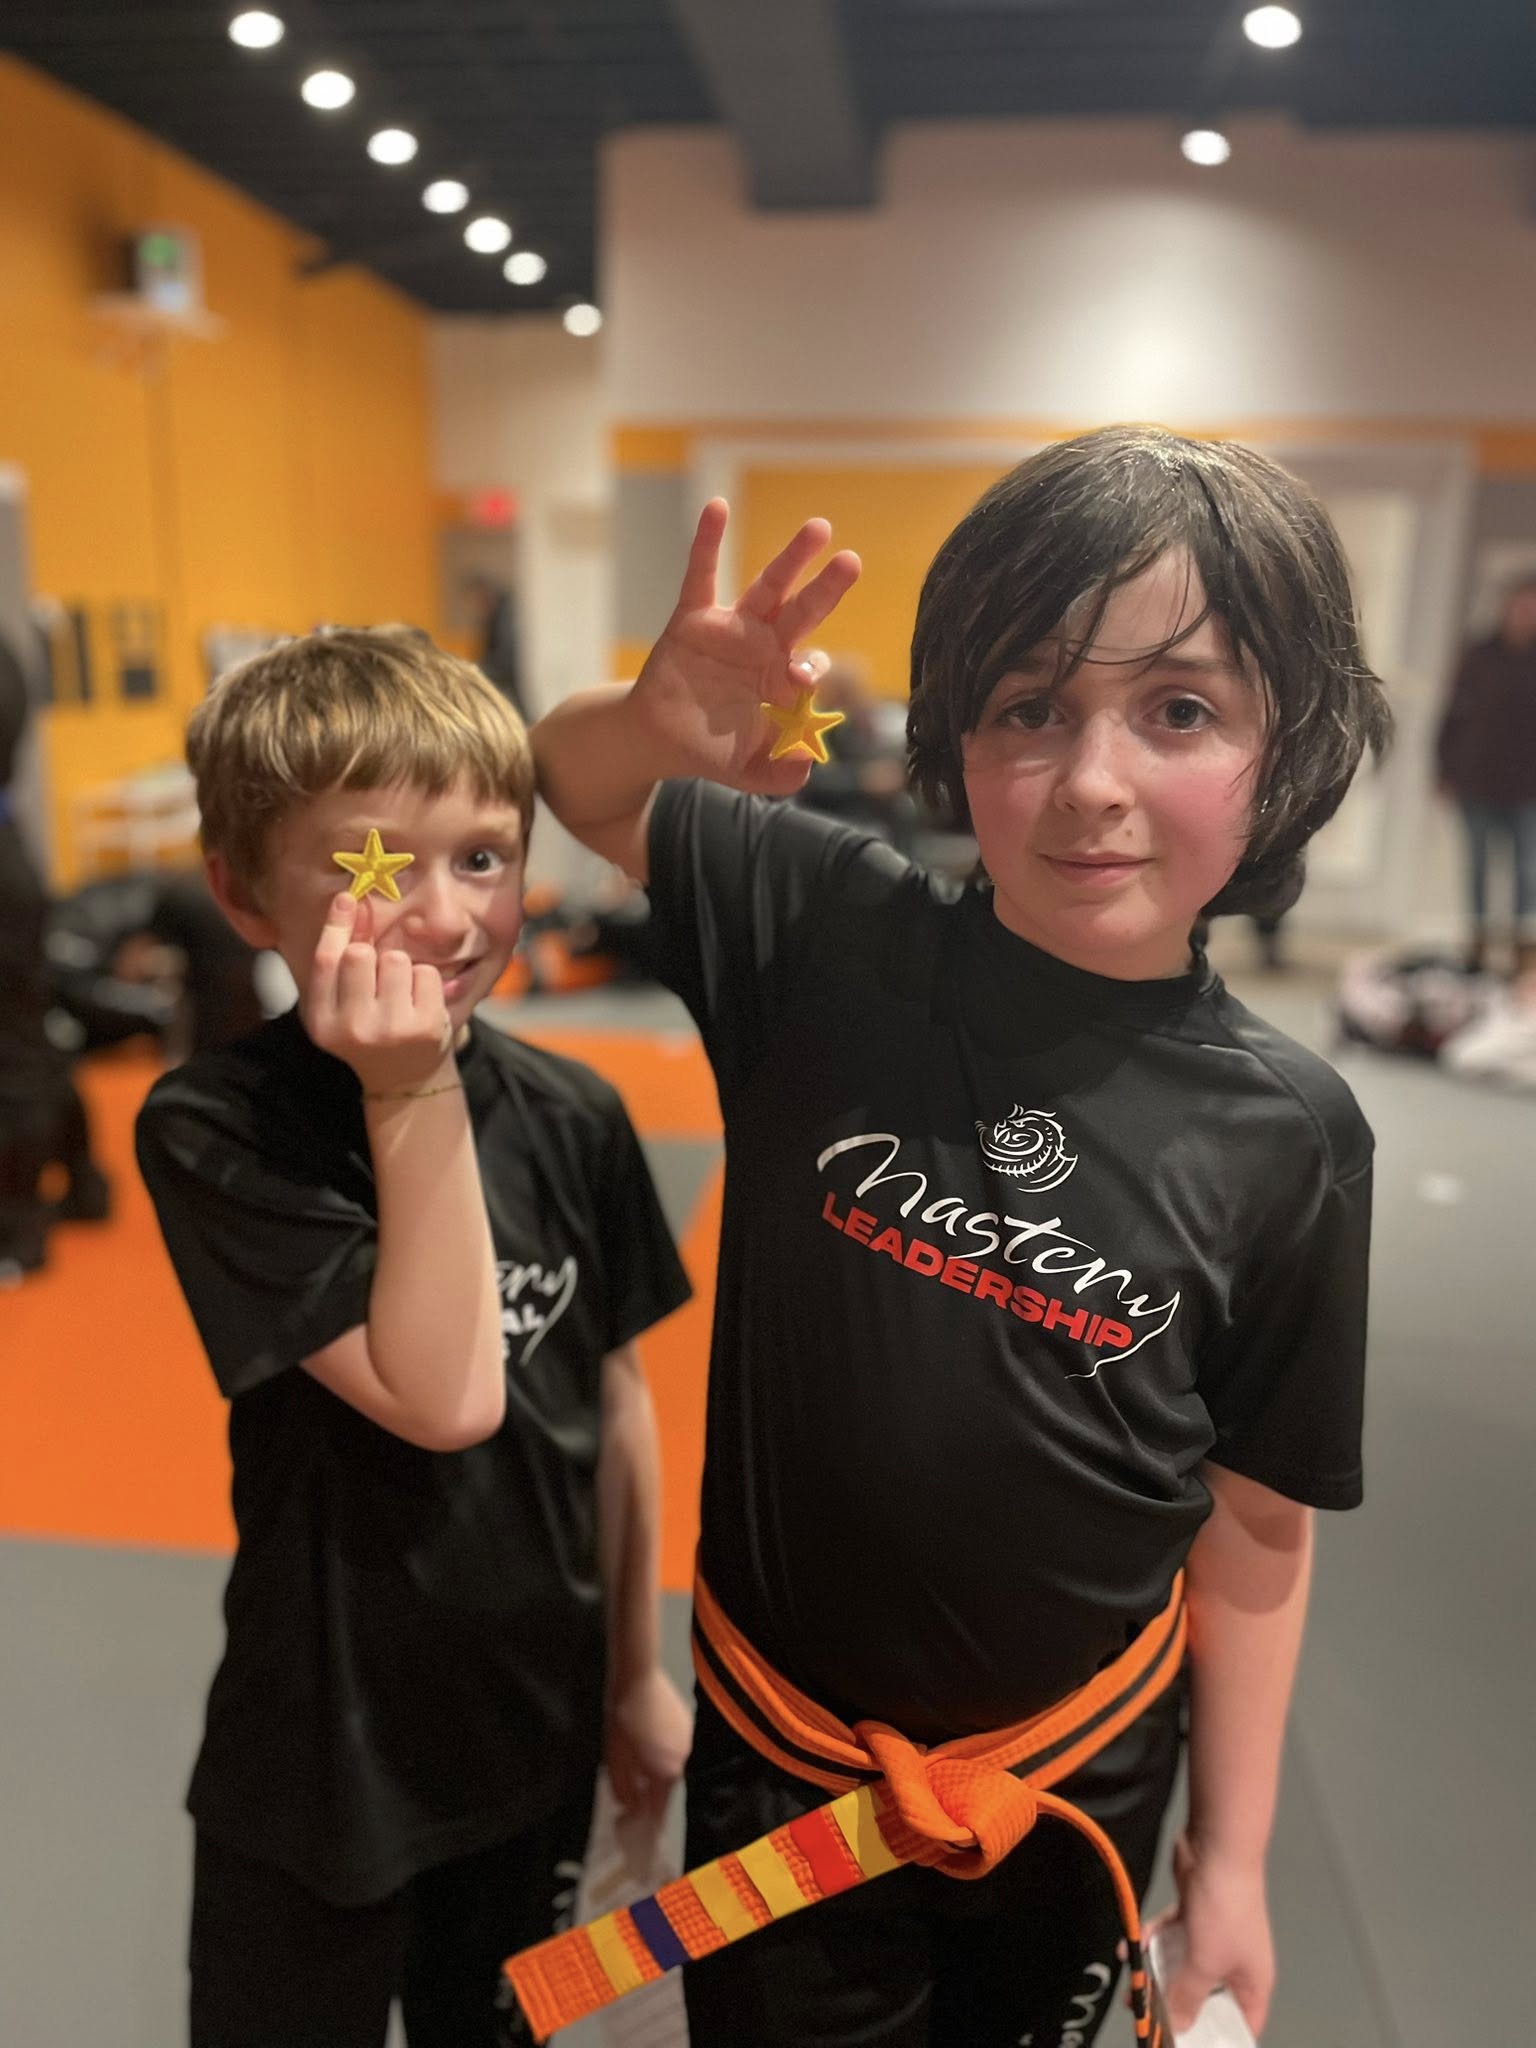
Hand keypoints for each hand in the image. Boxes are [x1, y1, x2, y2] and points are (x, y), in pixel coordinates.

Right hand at [303, 891, 453, 1095]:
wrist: (404, 1079)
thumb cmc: (371, 1030)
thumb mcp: (344, 1003)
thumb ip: (341, 960)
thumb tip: (350, 901)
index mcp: (322, 1022)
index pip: (325, 961)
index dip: (336, 925)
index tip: (347, 897)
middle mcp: (352, 1028)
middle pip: (359, 954)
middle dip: (372, 955)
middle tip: (379, 980)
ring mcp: (391, 1029)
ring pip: (395, 959)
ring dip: (401, 967)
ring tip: (400, 994)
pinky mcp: (425, 1027)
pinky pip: (426, 972)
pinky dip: (425, 981)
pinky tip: (420, 1003)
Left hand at [605, 1665, 692, 1824]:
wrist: (638, 1677)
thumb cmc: (622, 1719)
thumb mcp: (615, 1758)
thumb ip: (624, 1789)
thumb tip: (629, 1809)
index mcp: (666, 1772)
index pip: (659, 1809)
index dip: (647, 1822)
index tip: (634, 1828)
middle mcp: (683, 1760)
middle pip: (666, 1787)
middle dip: (651, 1793)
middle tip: (633, 1793)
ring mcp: (688, 1741)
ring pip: (672, 1765)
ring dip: (657, 1770)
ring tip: (638, 1762)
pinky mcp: (688, 1724)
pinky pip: (676, 1748)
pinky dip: (663, 1751)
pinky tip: (648, 1740)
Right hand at [632, 499, 860, 794]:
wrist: (658, 742)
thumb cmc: (709, 751)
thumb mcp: (750, 773)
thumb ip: (780, 776)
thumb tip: (807, 767)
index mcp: (782, 680)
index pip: (810, 663)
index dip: (811, 667)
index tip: (801, 679)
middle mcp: (764, 647)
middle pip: (803, 611)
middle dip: (828, 587)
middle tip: (851, 561)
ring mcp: (731, 629)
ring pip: (767, 587)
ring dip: (792, 558)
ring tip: (818, 527)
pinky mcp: (693, 619)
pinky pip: (701, 575)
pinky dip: (707, 541)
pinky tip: (716, 507)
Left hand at [1148, 1832, 1273, 2036]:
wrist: (1217, 1847)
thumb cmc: (1226, 1909)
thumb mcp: (1206, 1962)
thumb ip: (1189, 1996)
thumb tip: (1178, 2028)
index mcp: (1252, 1982)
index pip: (1241, 2024)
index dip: (1217, 2038)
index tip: (1187, 2045)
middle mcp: (1234, 1963)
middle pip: (1206, 1997)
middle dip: (1177, 2008)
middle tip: (1149, 2020)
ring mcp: (1213, 1936)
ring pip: (1183, 1967)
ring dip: (1158, 1975)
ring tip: (1130, 1991)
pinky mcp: (1192, 1914)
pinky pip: (1170, 1937)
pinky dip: (1153, 1941)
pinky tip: (1129, 1947)